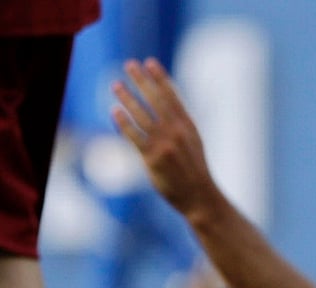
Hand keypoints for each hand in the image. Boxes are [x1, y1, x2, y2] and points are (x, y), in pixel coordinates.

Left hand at [111, 58, 218, 219]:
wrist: (200, 197)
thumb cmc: (194, 172)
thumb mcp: (193, 144)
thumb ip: (178, 127)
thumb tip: (159, 113)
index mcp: (189, 127)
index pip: (173, 97)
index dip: (161, 78)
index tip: (150, 63)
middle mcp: (177, 132)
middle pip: (157, 100)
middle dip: (142, 81)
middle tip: (129, 65)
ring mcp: (165, 145)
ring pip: (143, 115)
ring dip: (128, 98)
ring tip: (116, 85)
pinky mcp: (153, 158)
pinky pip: (135, 136)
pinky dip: (124, 123)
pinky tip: (115, 111)